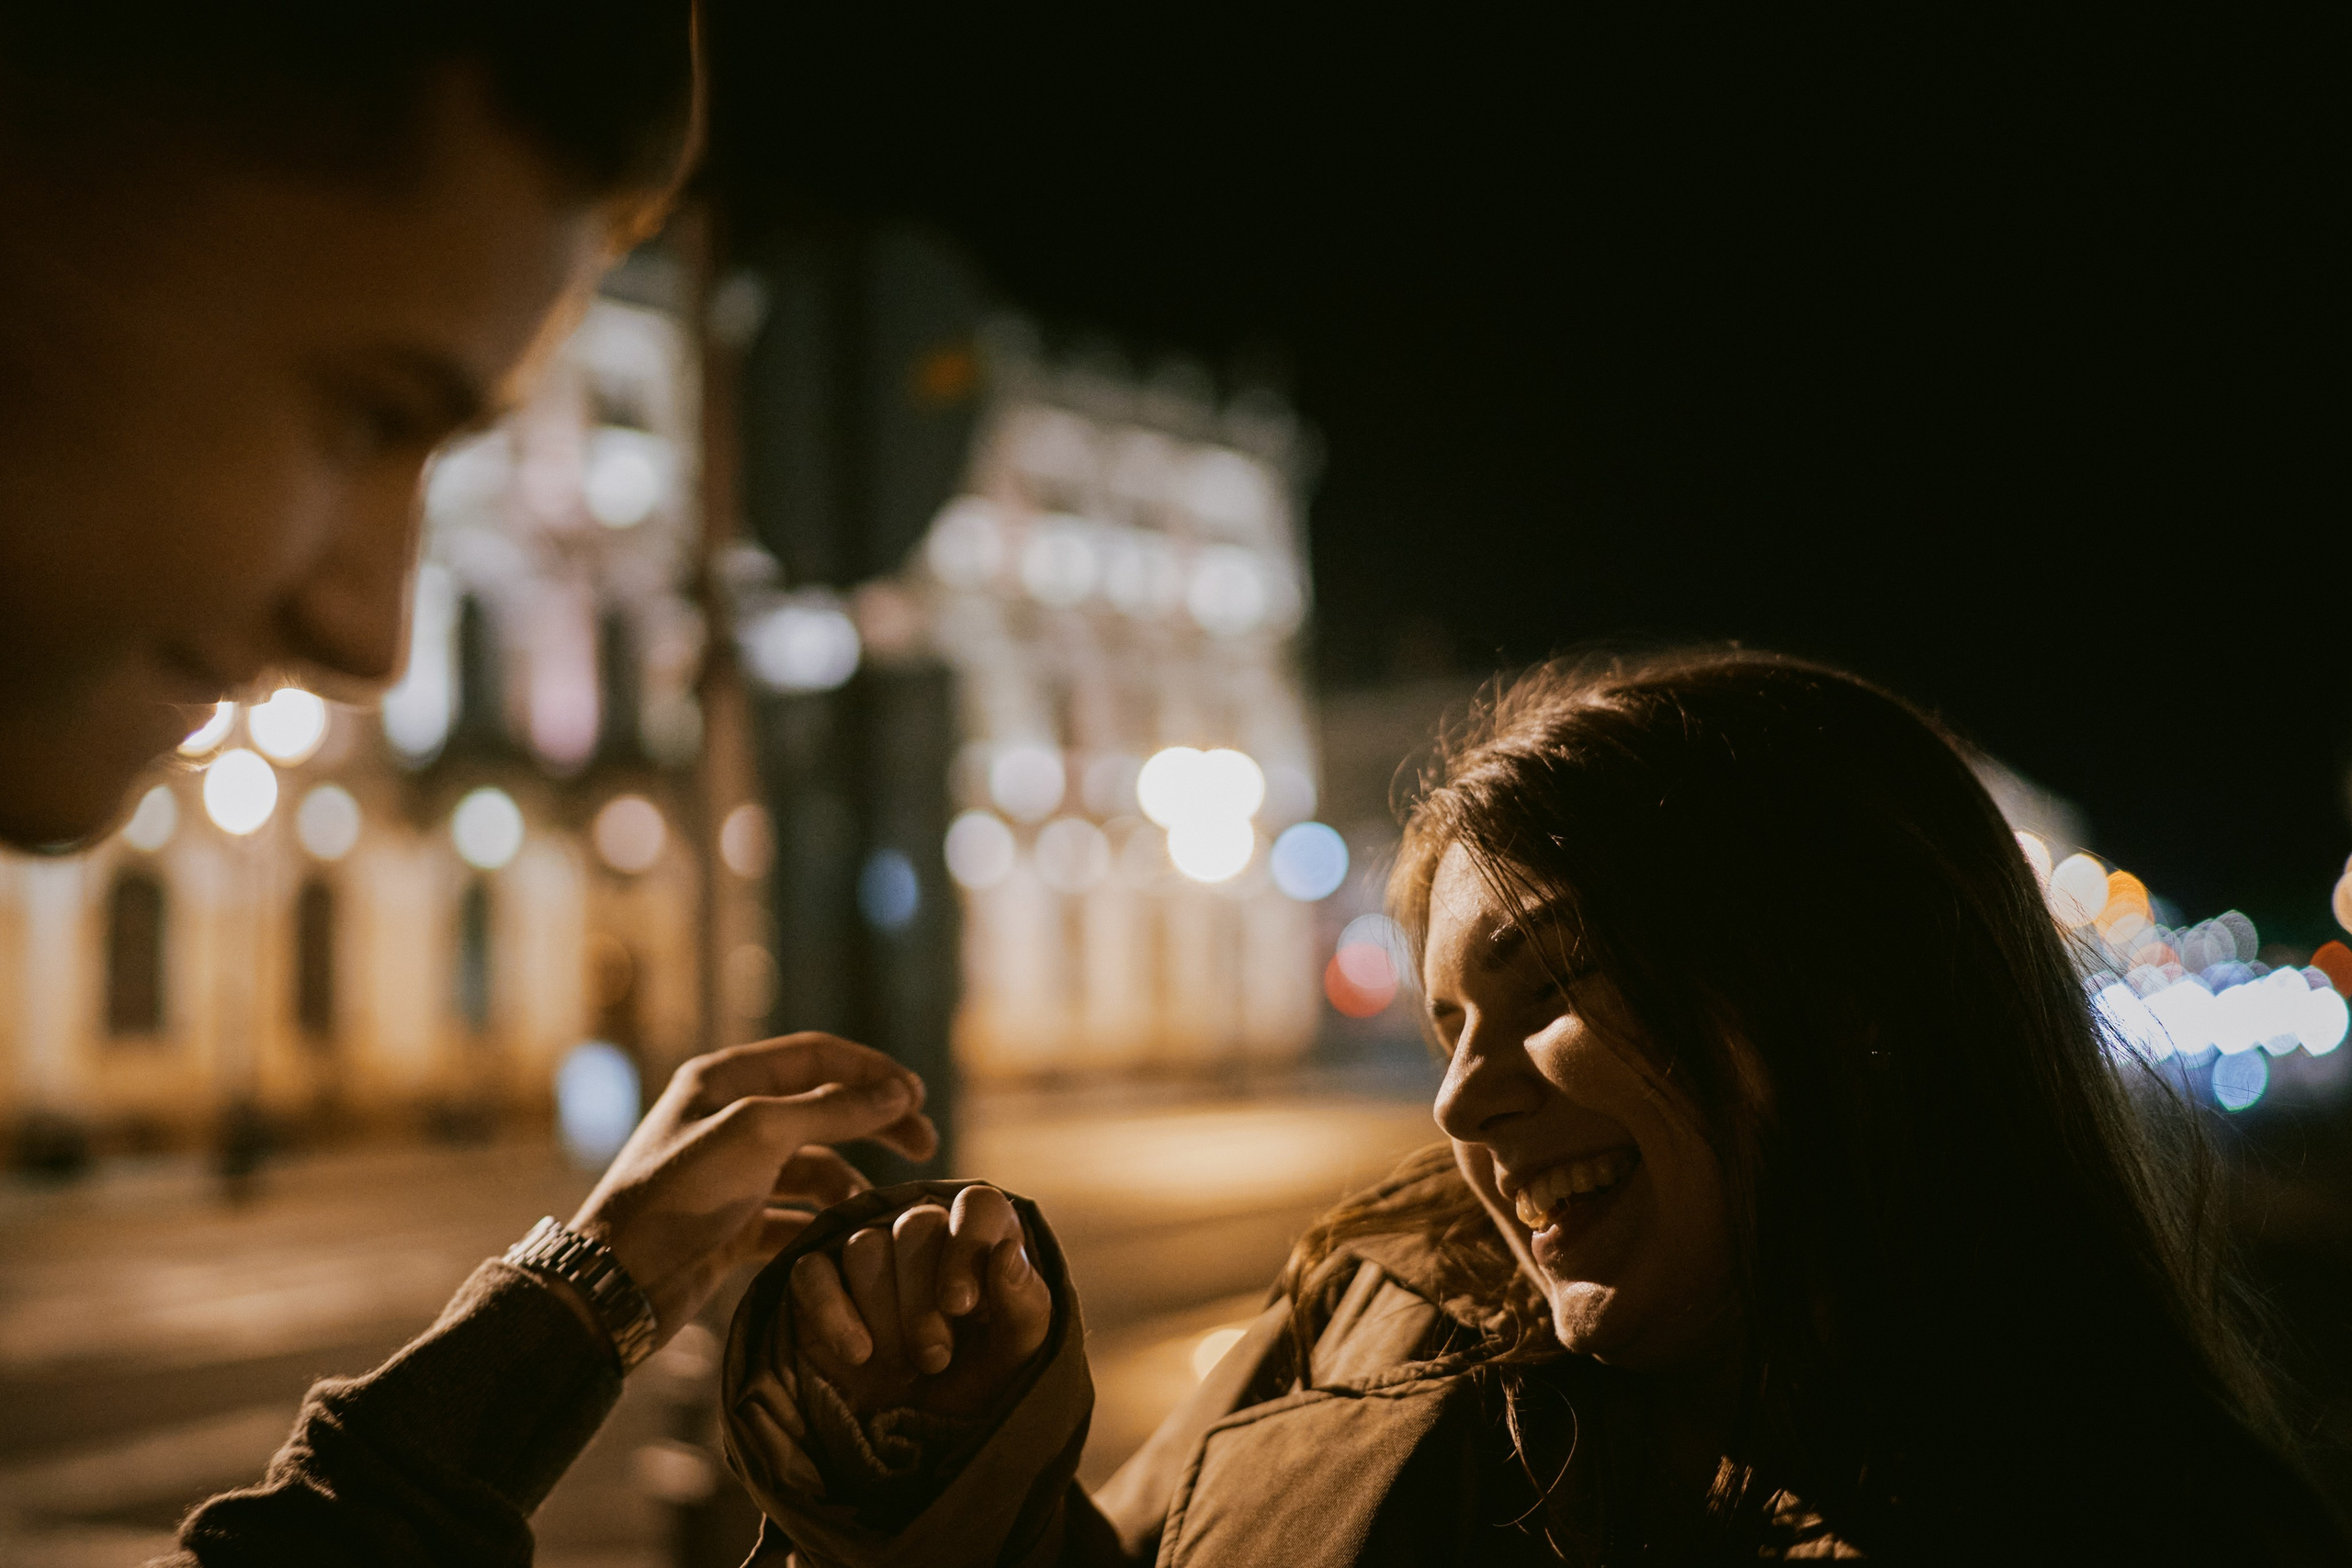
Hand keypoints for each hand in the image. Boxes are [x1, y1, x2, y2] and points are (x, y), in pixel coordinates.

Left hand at [569, 1033, 936, 1346]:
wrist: (618, 1281)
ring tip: (882, 1208)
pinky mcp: (733, 1224)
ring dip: (851, 1182)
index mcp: (726, 1078)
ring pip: (814, 1166)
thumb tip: (898, 1092)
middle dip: (876, 1124)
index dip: (873, 1071)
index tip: (919, 1098)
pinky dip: (824, 1223)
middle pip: (823, 1107)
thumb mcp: (760, 1134)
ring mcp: (732, 1174)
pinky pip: (795, 1215)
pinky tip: (849, 1239)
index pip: (817, 1055)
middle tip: (925, 1148)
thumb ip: (833, 1109)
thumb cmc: (681, 1194)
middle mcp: (729, 1118)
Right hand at [788, 1185, 1051, 1419]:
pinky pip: (812, 1271)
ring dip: (885, 1315)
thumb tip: (1006, 1252)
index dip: (967, 1248)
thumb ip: (1024, 1303)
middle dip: (923, 1302)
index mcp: (983, 1237)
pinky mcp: (818, 1281)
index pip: (977, 1205)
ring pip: (864, 1247)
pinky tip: (858, 1354)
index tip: (961, 1307)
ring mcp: (867, 1252)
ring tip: (903, 1367)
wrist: (918, 1432)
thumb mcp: (1017, 1354)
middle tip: (935, 1359)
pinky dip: (832, 1312)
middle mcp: (925, 1232)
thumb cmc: (978, 1381)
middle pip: (916, 1226)